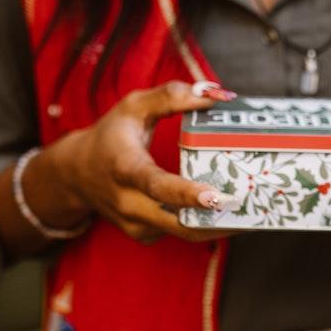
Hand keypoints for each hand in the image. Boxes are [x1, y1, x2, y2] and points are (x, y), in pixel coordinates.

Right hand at [41, 81, 237, 244]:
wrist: (76, 174)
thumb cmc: (111, 135)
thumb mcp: (134, 106)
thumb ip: (171, 96)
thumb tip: (214, 95)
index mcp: (124, 167)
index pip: (156, 184)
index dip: (186, 193)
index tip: (216, 196)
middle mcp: (128, 202)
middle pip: (177, 220)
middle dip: (218, 218)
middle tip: (254, 206)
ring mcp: (136, 224)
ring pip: (184, 232)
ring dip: (219, 225)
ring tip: (253, 212)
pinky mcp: (144, 235)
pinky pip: (180, 233)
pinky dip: (206, 225)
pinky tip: (230, 213)